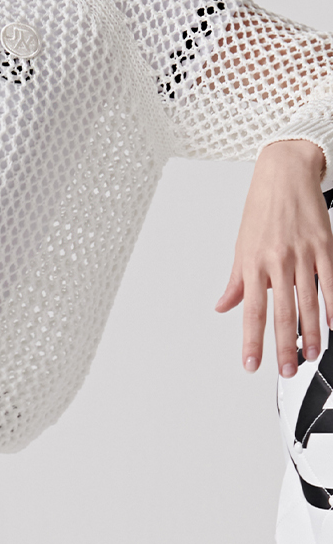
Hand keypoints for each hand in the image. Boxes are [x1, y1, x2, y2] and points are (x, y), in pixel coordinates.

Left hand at [216, 139, 332, 374]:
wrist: (284, 174)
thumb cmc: (261, 209)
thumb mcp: (241, 246)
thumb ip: (235, 281)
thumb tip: (223, 306)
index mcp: (252, 263)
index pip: (250, 310)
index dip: (251, 340)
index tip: (251, 364)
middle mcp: (276, 261)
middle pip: (281, 312)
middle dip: (283, 345)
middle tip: (286, 370)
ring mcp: (302, 254)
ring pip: (308, 301)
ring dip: (310, 332)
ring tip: (310, 354)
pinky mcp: (324, 246)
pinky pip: (330, 280)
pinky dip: (332, 305)